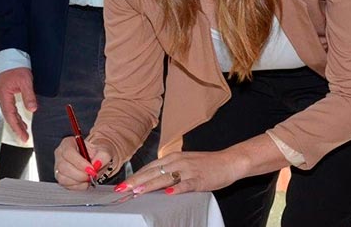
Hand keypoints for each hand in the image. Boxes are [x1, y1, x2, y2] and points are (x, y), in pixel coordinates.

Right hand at [0, 67, 37, 141]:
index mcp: (4, 96)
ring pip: (9, 114)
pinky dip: (15, 116)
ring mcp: (2, 97)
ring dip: (16, 123)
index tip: (24, 136)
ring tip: (24, 132)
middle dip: (17, 128)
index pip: (11, 116)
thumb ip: (29, 96)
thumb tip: (32, 109)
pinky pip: (10, 109)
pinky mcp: (5, 95)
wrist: (10, 57)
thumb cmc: (17, 67)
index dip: (17, 128)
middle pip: (8, 117)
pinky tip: (21, 120)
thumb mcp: (25, 81)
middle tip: (25, 138)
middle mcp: (1, 98)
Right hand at [54, 137, 112, 190]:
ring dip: (78, 181)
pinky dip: (77, 186)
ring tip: (89, 178)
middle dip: (80, 174)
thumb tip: (98, 163)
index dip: (79, 163)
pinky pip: (66, 185)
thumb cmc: (96, 152)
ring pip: (63, 178)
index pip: (68, 152)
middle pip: (63, 166)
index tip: (91, 169)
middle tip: (91, 176)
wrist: (95, 159)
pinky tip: (85, 182)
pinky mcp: (60, 178)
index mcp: (68, 143)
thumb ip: (103, 155)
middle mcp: (60, 154)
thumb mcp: (103, 150)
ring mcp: (58, 166)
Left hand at [116, 151, 239, 195]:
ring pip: (165, 178)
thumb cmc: (206, 164)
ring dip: (150, 185)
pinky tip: (168, 193)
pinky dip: (176, 189)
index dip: (135, 176)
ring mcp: (189, 170)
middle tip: (122, 190)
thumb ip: (169, 169)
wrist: (228, 161)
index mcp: (173, 157)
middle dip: (136, 181)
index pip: (149, 167)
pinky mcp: (199, 179)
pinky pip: (186, 184)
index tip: (122, 185)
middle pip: (153, 172)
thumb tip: (152, 179)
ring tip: (137, 192)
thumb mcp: (184, 163)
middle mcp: (178, 162)